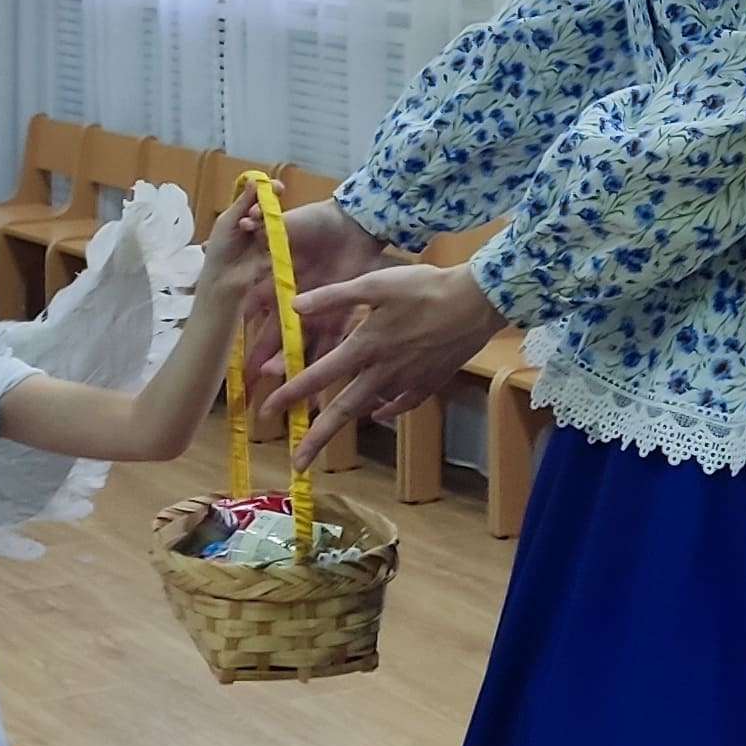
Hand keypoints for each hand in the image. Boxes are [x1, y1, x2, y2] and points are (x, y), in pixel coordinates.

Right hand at [230, 201, 391, 385]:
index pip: (248, 311)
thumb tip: (244, 219)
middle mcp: (289, 304)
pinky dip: (324, 363)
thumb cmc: (315, 221)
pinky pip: (331, 344)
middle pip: (270, 336)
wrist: (353, 223)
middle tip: (246, 381)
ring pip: (296, 344)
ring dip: (285, 361)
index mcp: (272, 283)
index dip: (235, 328)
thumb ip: (264, 228)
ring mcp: (314, 314)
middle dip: (258, 358)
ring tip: (275, 378)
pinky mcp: (338, 317)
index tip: (222, 345)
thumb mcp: (285, 223)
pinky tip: (314, 387)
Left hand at [256, 261, 509, 468]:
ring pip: (370, 407)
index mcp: (366, 346)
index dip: (291, 394)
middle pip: (343, 410)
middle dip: (317, 438)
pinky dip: (386, 411)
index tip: (268, 412)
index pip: (319, 376)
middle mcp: (383, 371)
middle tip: (298, 462)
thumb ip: (333, 297)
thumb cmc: (426, 288)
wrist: (477, 302)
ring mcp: (408, 380)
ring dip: (348, 422)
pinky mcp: (430, 382)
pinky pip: (402, 404)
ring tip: (329, 434)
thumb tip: (294, 307)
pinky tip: (378, 413)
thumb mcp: (375, 284)